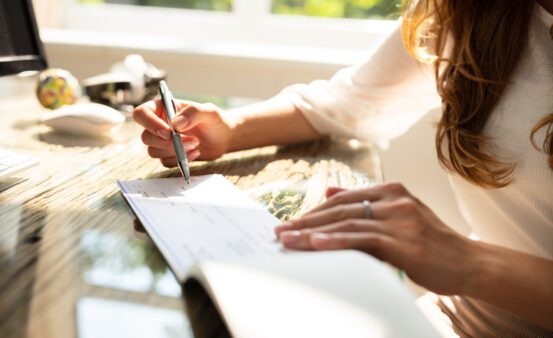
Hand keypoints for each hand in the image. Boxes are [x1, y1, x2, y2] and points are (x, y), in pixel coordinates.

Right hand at [133, 99, 231, 166]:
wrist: (223, 138)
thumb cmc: (215, 120)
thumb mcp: (209, 112)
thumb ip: (193, 113)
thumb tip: (175, 124)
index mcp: (163, 108)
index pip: (141, 113)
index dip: (150, 124)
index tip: (168, 132)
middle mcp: (159, 124)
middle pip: (145, 137)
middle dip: (166, 143)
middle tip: (190, 139)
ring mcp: (163, 141)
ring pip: (153, 151)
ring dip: (175, 151)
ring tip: (195, 144)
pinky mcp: (169, 155)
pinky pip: (165, 162)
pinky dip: (180, 160)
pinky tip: (195, 153)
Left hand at [274, 182, 475, 294]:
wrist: (469, 262)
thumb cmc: (431, 243)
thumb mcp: (399, 215)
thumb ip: (365, 202)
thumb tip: (328, 192)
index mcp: (392, 191)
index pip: (342, 198)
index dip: (314, 210)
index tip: (291, 222)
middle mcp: (394, 200)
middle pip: (339, 209)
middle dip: (306, 221)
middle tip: (280, 231)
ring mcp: (400, 219)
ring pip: (347, 223)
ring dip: (312, 232)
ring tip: (287, 240)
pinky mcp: (403, 241)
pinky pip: (363, 239)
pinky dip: (337, 240)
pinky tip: (316, 243)